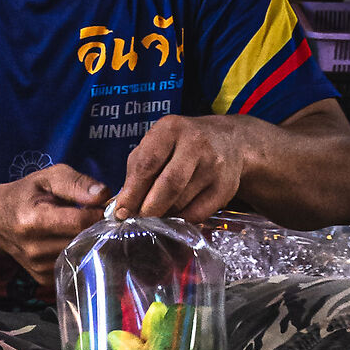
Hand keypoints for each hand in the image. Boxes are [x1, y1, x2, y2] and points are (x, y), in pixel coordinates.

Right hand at [0, 163, 108, 283]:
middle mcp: (34, 248)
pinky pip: (74, 266)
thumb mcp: (47, 178)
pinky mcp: (43, 278)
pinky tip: (69, 241)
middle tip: (93, 216)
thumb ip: (76, 183)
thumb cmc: (26, 196)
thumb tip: (103, 196)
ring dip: (88, 242)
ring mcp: (38, 267)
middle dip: (95, 228)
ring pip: (81, 256)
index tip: (101, 206)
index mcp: (33, 220)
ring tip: (79, 227)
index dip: (97, 213)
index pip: (80, 222)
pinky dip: (78, 254)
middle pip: (83, 241)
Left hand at [110, 115, 247, 221]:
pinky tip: (174, 216)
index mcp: (170, 129)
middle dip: (148, 208)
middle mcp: (195, 143)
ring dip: (163, 215)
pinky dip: (180, 220)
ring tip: (155, 214)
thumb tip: (120, 207)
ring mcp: (214, 165)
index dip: (132, 193)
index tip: (121, 212)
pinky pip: (197, 214)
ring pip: (181, 202)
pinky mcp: (225, 187)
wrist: (229, 141)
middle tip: (136, 220)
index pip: (147, 164)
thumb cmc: (180, 146)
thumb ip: (136, 172)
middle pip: (168, 185)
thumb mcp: (156, 145)